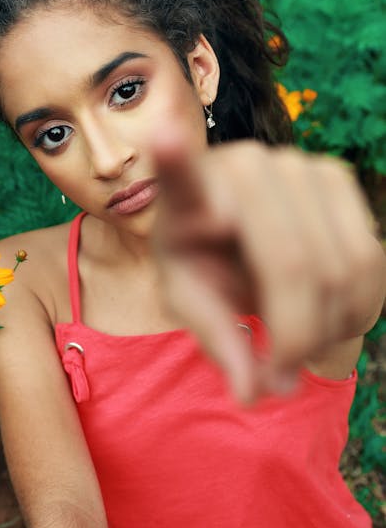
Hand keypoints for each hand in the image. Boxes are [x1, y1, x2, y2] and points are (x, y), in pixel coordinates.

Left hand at [152, 132, 384, 402]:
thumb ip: (219, 341)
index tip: (162, 132)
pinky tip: (324, 318)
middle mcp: (243, 165)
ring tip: (297, 346)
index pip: (179, 175)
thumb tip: (251, 394)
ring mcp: (295, 163)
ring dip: (329, 330)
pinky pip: (369, 261)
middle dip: (295, 339)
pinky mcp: (336, 175)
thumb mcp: (193, 303)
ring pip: (341, 268)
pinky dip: (354, 310)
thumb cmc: (204, 265)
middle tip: (279, 380)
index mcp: (187, 196)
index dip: (175, 155)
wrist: (238, 230)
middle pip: (292, 264)